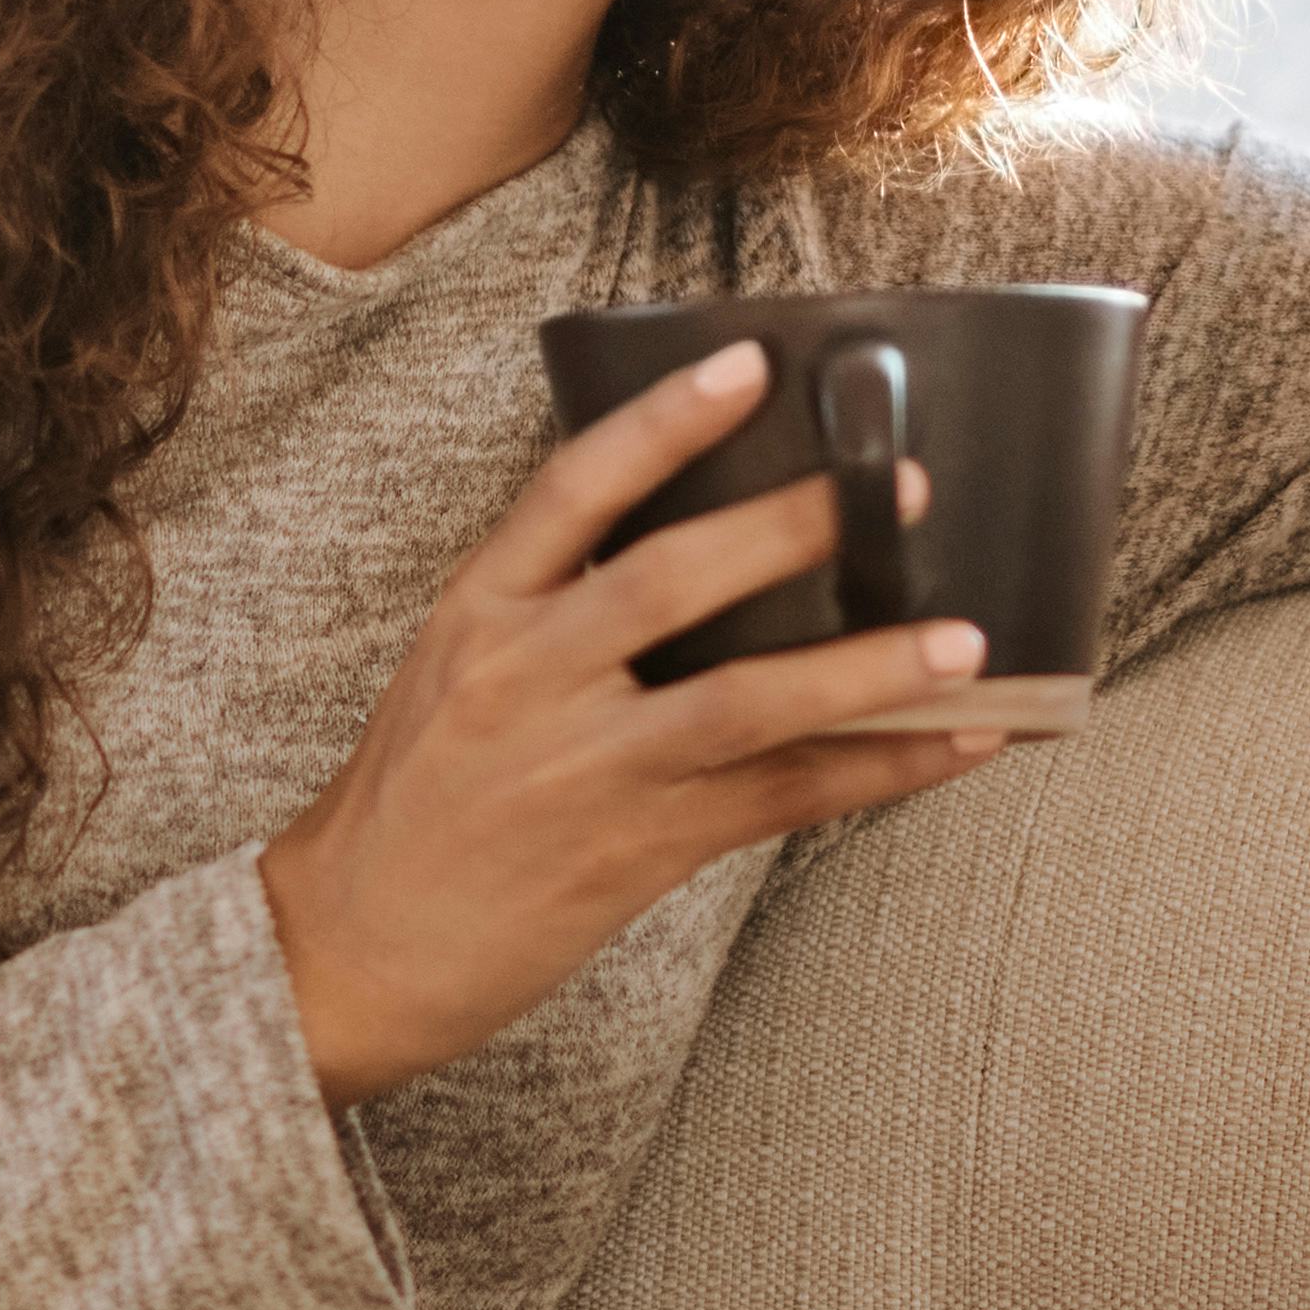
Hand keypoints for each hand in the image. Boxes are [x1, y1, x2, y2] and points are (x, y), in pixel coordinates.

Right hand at [256, 339, 1019, 1111]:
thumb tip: (702, 551)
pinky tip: (954, 743)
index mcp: (479, 614)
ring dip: (865, 667)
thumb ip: (550, 611)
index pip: (574, 489)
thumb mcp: (453, 672)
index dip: (664, 421)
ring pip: (745, 701)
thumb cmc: (413, 801)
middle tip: (897, 488)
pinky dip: (876, 769)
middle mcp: (528, 678)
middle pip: (675, 577)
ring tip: (961, 639)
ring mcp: (584, 767)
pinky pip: (779, 799)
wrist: (349, 945)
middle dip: (794, 527)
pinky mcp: (634, 849)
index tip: (747, 363)